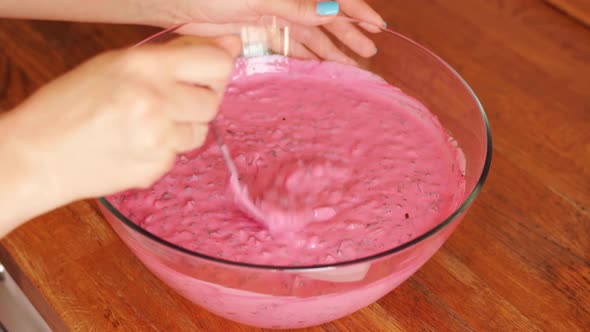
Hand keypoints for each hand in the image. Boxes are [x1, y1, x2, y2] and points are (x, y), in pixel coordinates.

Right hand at [0, 36, 240, 204]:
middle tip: (169, 99)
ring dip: (182, 126)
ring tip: (145, 124)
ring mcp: (158, 137)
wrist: (37, 155)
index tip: (210, 70)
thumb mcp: (115, 64)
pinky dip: (164, 150)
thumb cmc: (68, 105)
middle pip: (213, 100)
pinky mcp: (156, 167)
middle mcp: (156, 100)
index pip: (217, 62)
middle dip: (197, 99)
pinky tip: (135, 145)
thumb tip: (229, 46)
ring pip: (200, 131)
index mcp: (143, 65)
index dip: (217, 66)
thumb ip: (175, 55)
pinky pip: (178, 155)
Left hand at [152, 0, 385, 63]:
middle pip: (325, 19)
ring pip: (310, 37)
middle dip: (349, 34)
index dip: (357, 10)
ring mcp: (274, 18)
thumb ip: (296, 5)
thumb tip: (332, 10)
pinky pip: (290, 48)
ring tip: (352, 67)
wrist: (178, 3)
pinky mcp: (260, 34)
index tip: (376, 26)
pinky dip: (307, 58)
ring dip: (331, 51)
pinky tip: (322, 69)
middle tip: (369, 51)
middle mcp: (287, 2)